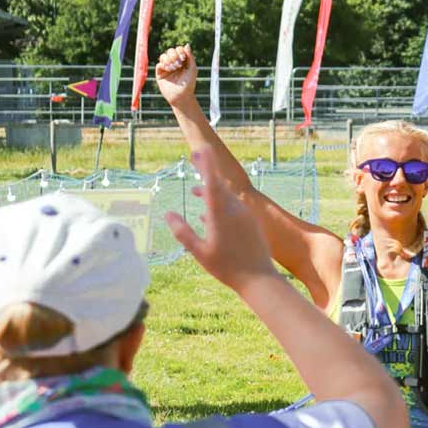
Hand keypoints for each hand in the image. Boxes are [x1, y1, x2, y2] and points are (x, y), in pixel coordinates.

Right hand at [155, 44, 197, 106]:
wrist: (181, 96)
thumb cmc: (189, 83)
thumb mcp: (192, 68)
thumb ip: (190, 56)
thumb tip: (187, 44)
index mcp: (183, 62)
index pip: (179, 50)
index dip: (180, 51)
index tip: (183, 58)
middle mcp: (174, 63)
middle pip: (170, 51)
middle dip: (174, 54)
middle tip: (178, 63)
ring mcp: (167, 68)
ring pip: (163, 56)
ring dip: (168, 59)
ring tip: (174, 67)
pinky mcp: (160, 74)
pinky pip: (159, 64)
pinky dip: (164, 65)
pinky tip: (169, 69)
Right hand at [165, 147, 276, 290]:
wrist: (259, 278)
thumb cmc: (227, 268)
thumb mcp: (199, 251)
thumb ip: (182, 232)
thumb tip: (168, 214)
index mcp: (221, 213)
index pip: (212, 182)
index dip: (207, 164)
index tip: (202, 148)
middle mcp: (235, 209)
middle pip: (219, 184)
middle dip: (206, 169)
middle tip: (195, 155)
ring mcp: (245, 215)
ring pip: (226, 196)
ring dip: (211, 191)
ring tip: (195, 191)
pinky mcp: (251, 222)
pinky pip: (233, 207)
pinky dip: (220, 205)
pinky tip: (208, 214)